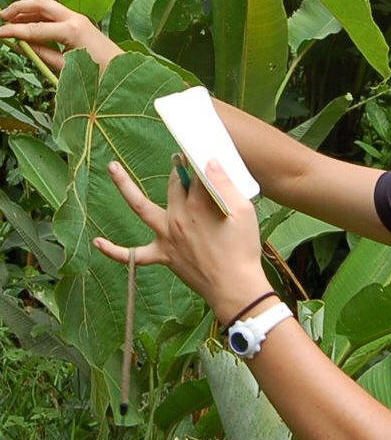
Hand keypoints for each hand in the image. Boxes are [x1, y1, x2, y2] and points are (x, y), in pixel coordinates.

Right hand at [0, 0, 122, 74]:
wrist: (122, 71)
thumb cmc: (97, 74)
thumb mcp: (64, 68)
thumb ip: (41, 54)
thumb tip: (21, 44)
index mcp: (72, 31)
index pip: (34, 28)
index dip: (13, 31)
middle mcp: (75, 19)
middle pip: (41, 3)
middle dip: (19, 7)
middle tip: (2, 16)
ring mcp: (79, 18)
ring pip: (47, 6)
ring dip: (27, 10)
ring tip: (9, 19)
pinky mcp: (79, 22)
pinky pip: (54, 14)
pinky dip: (38, 16)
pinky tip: (26, 24)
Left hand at [94, 157, 271, 323]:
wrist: (234, 287)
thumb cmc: (243, 250)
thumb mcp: (244, 211)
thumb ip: (225, 184)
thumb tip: (210, 161)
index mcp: (199, 204)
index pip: (196, 173)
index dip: (200, 161)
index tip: (201, 151)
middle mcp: (177, 217)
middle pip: (173, 184)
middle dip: (178, 169)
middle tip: (182, 160)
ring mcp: (167, 236)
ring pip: (140, 207)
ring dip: (124, 186)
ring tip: (112, 167)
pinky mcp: (163, 256)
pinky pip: (133, 255)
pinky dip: (113, 250)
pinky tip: (97, 241)